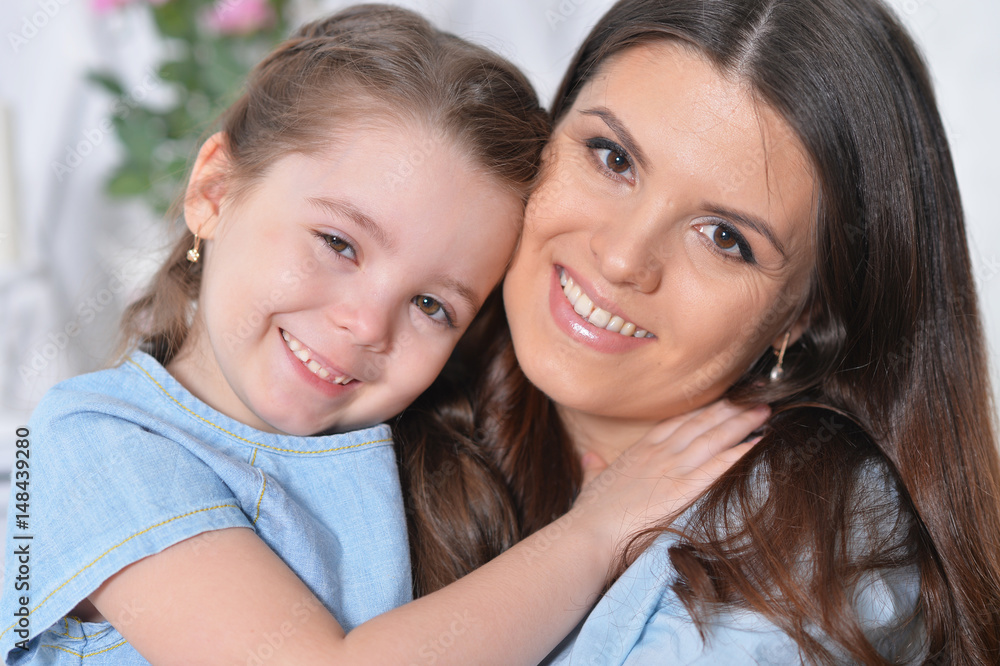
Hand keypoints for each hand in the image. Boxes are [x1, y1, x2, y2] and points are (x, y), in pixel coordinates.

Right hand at [570, 400, 767, 563]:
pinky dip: (739, 453)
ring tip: (763, 411)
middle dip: (727, 410)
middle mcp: (658, 454)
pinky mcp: (682, 490)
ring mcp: (671, 469)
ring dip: (740, 423)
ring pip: (712, 438)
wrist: (588, 535)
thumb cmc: (589, 516)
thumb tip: (590, 456)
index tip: (720, 402)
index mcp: (639, 451)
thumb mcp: (591, 484)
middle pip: (699, 423)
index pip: (676, 423)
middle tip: (752, 398)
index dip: (700, 411)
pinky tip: (758, 444)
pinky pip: (717, 466)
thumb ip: (594, 467)